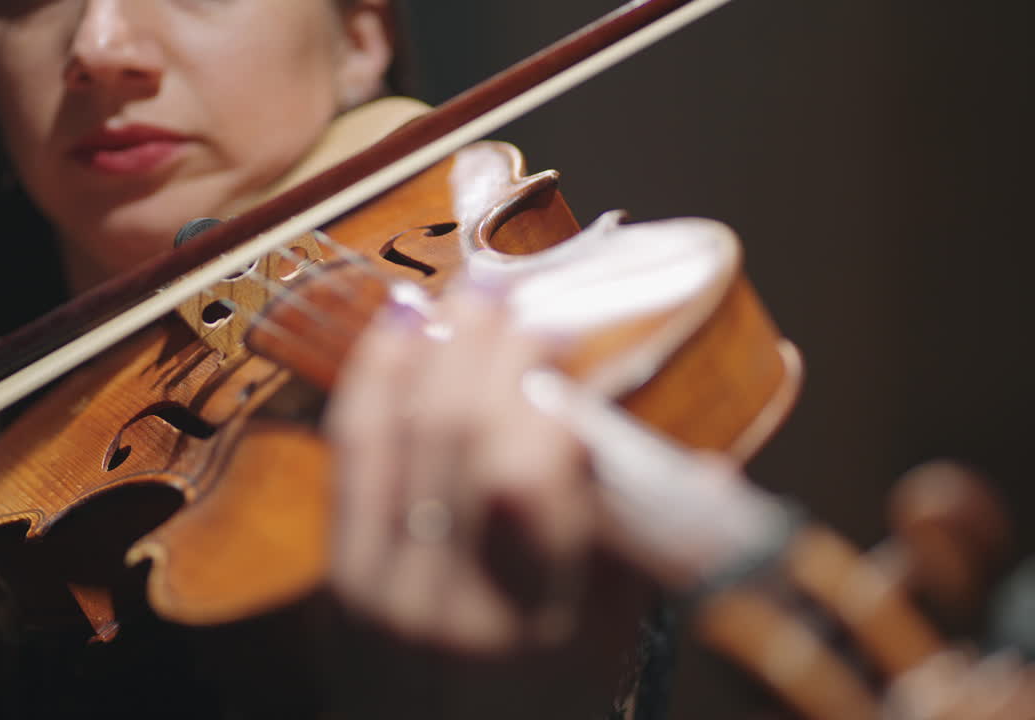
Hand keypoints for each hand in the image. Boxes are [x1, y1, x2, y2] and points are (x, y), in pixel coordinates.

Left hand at [324, 284, 654, 717]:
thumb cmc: (553, 696)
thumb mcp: (620, 640)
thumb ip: (656, 548)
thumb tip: (712, 461)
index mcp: (544, 622)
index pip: (527, 477)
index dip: (540, 388)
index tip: (566, 330)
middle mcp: (455, 603)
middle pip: (462, 435)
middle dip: (491, 346)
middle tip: (517, 292)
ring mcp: (385, 590)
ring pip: (403, 432)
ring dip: (436, 348)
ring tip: (466, 296)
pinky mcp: (343, 577)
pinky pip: (353, 455)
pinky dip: (375, 380)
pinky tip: (396, 328)